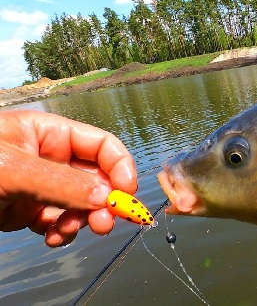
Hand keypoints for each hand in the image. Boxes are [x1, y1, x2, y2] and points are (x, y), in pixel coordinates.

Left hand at [0, 110, 136, 246]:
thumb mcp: (14, 170)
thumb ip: (62, 183)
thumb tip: (106, 198)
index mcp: (49, 133)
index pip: (102, 145)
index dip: (121, 166)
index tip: (127, 193)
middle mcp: (50, 158)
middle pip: (98, 178)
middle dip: (104, 202)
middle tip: (105, 222)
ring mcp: (42, 185)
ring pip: (83, 204)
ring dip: (82, 220)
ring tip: (67, 231)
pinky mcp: (30, 210)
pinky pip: (60, 222)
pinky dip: (62, 233)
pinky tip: (52, 238)